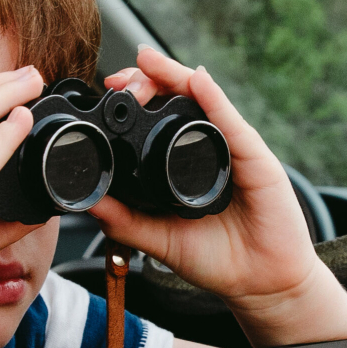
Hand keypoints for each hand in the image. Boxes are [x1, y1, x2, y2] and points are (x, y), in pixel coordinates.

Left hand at [89, 47, 346, 347]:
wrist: (261, 285)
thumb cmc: (219, 260)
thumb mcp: (159, 239)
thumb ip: (124, 220)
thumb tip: (85, 200)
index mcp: (189, 160)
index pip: (161, 115)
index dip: (136, 96)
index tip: (109, 88)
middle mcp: (213, 147)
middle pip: (181, 96)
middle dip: (149, 77)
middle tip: (121, 77)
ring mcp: (236, 150)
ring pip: (204, 99)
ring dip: (174, 75)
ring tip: (148, 62)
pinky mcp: (258, 161)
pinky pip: (232, 124)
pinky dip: (214, 99)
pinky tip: (197, 80)